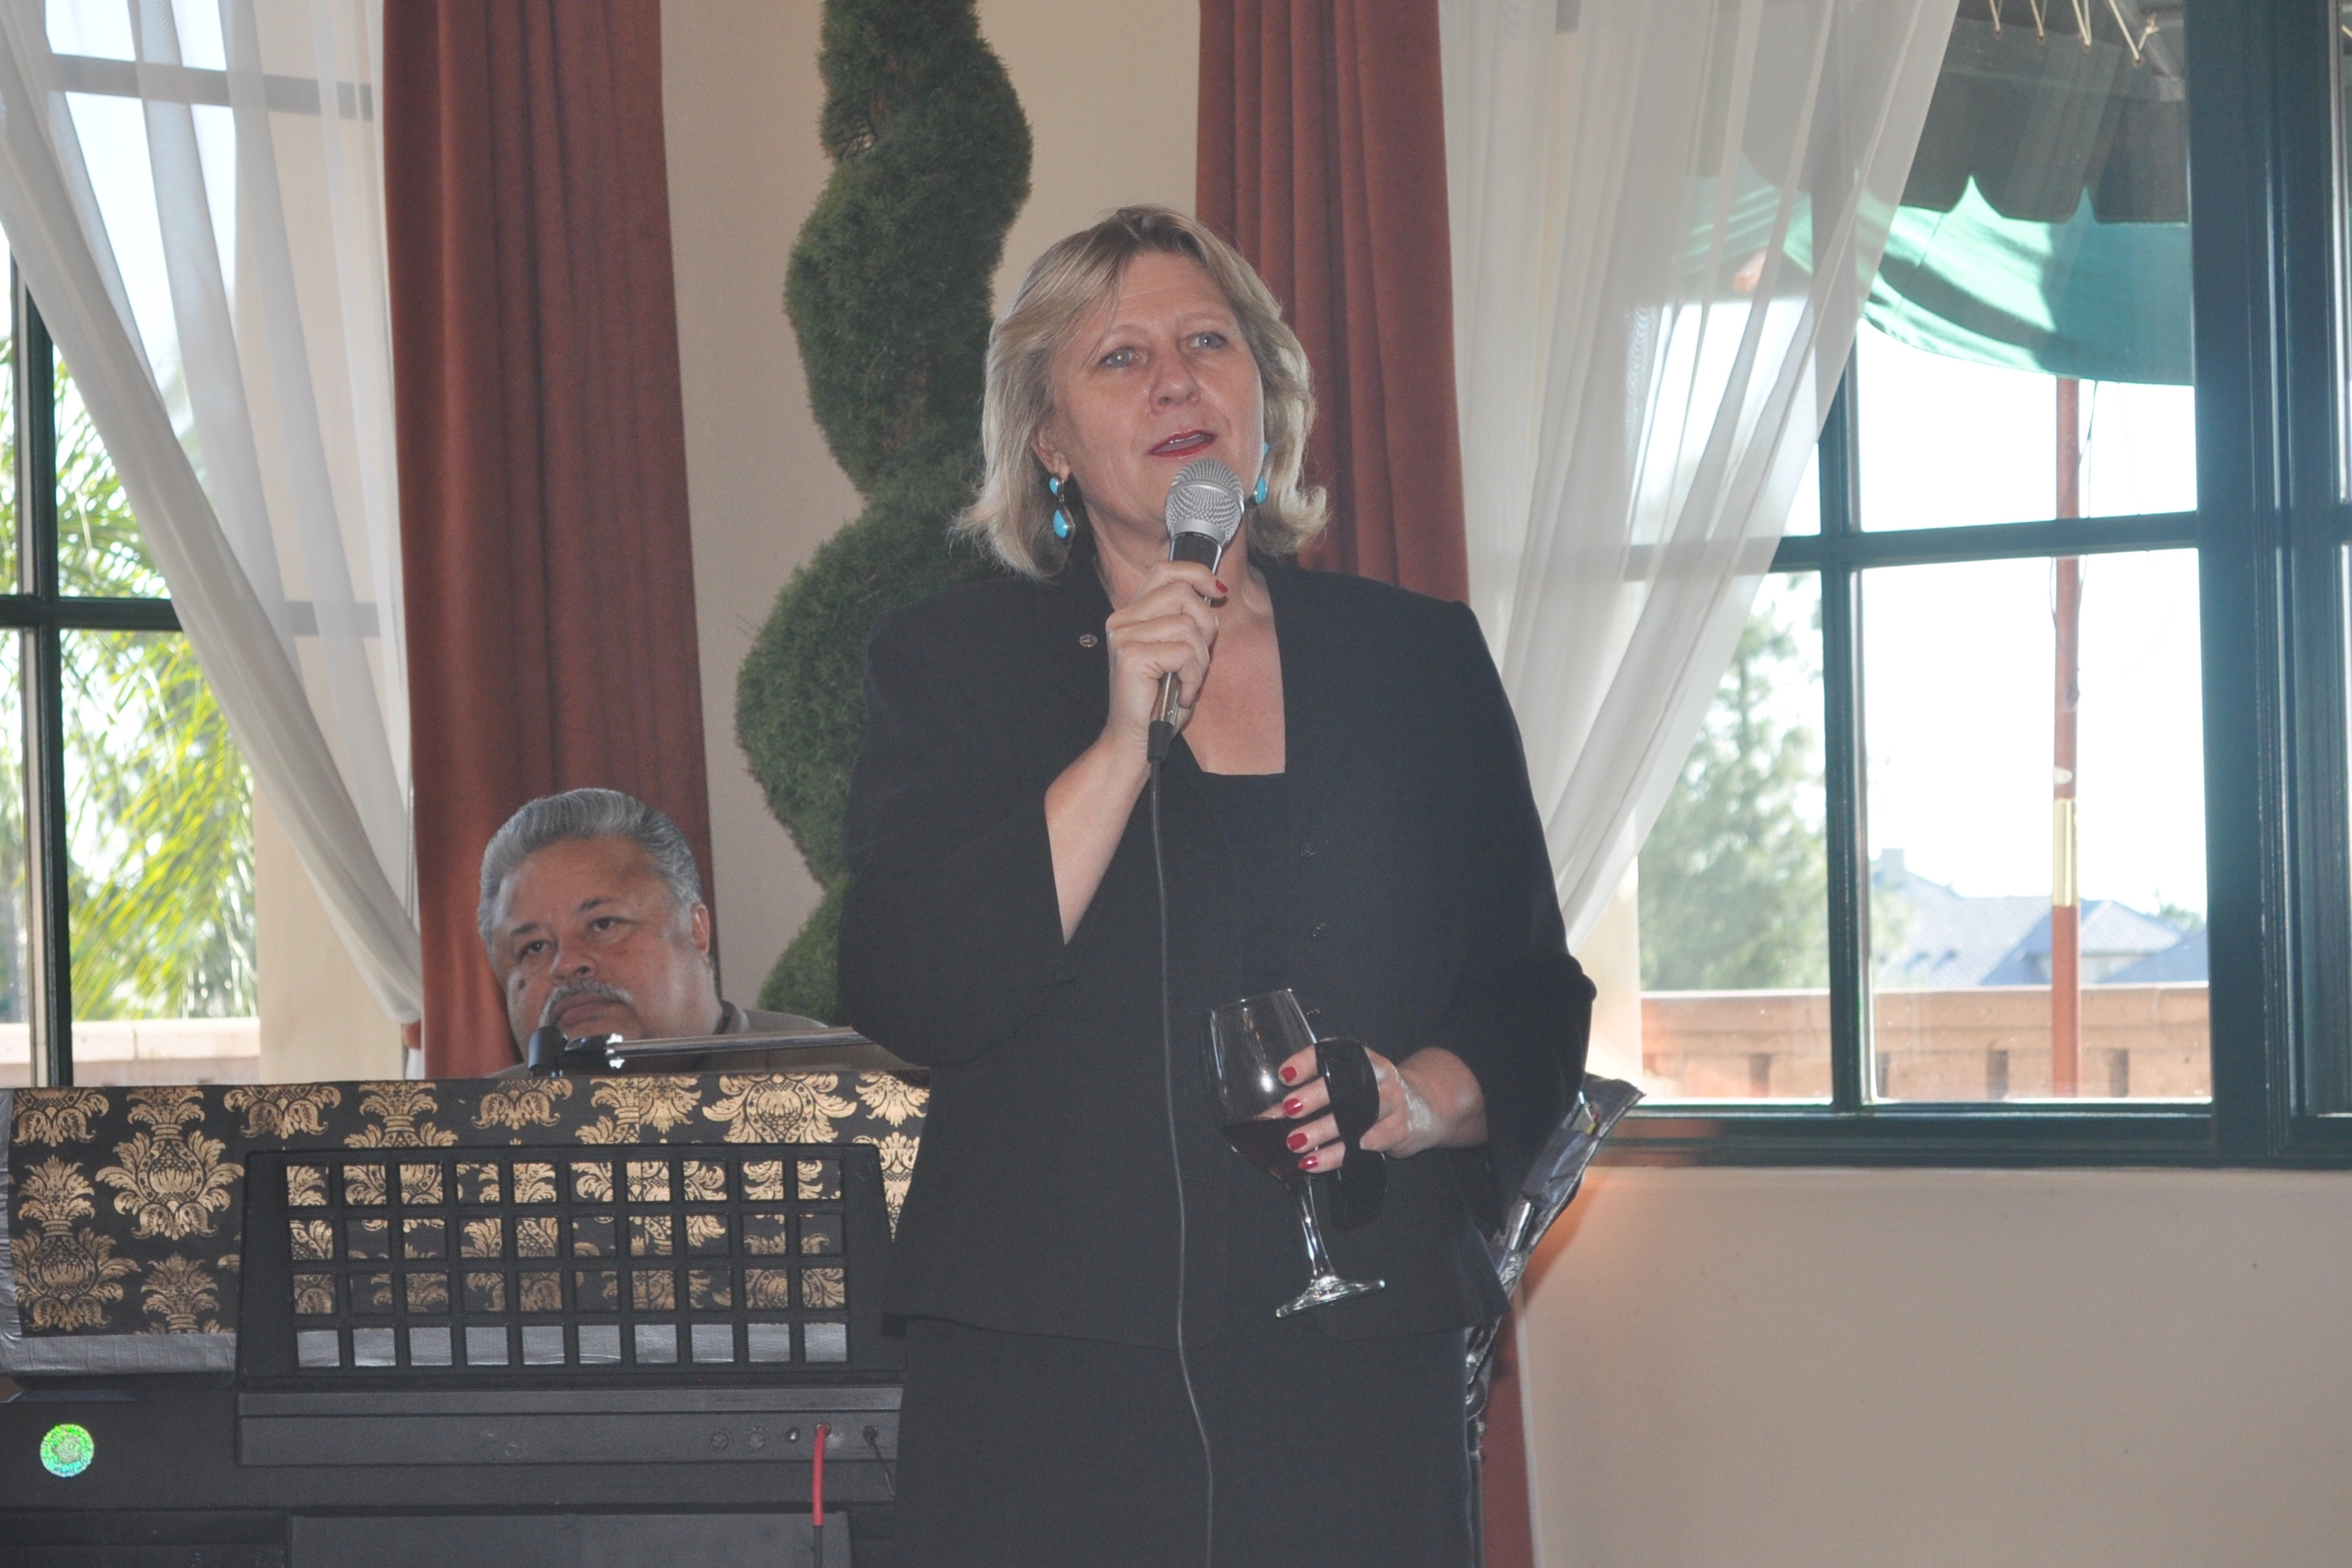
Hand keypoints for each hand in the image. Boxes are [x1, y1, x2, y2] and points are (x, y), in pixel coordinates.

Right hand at [1101, 559, 1225, 751]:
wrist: (1136, 740)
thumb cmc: (1158, 701)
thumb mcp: (1177, 651)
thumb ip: (1188, 621)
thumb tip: (1216, 592)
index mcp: (1131, 614)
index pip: (1164, 570)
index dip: (1196, 573)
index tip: (1218, 591)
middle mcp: (1122, 620)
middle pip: (1182, 592)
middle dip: (1206, 624)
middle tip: (1200, 657)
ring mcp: (1124, 637)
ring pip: (1187, 625)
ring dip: (1200, 658)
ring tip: (1188, 681)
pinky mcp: (1131, 657)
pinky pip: (1184, 652)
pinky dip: (1193, 676)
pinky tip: (1182, 693)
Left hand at [1271, 1045, 1487, 1172]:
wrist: (1424, 1108)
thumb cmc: (1372, 1097)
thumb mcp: (1348, 1088)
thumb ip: (1311, 1098)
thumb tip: (1268, 1117)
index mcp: (1360, 1058)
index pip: (1332, 1052)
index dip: (1307, 1061)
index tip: (1285, 1074)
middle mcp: (1378, 1074)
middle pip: (1346, 1082)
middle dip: (1315, 1096)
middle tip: (1288, 1108)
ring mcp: (1392, 1100)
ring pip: (1358, 1114)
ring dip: (1324, 1130)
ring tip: (1295, 1143)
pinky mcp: (1400, 1128)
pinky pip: (1370, 1142)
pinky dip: (1342, 1153)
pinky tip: (1319, 1162)